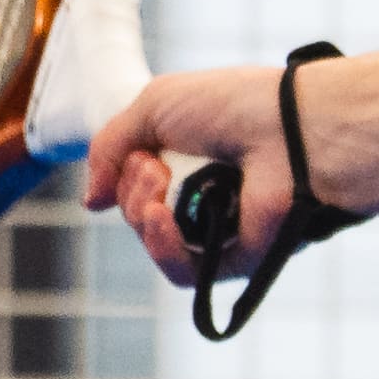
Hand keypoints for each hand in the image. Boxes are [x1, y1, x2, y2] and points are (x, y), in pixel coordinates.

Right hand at [83, 66, 316, 288]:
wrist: (284, 127)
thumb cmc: (229, 106)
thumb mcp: (152, 107)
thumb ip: (109, 149)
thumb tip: (93, 201)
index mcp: (190, 155)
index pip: (136, 182)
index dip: (125, 172)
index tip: (139, 152)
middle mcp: (204, 192)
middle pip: (139, 213)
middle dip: (134, 189)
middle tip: (156, 165)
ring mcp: (220, 227)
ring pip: (155, 244)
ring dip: (142, 216)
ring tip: (160, 189)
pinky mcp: (236, 257)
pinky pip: (184, 273)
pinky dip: (164, 248)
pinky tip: (161, 220)